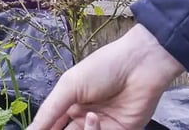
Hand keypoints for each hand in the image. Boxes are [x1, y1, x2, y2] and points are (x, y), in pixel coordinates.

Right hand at [28, 25, 183, 129]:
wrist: (140, 65)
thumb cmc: (102, 68)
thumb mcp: (70, 85)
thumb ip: (49, 111)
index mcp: (69, 104)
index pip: (50, 125)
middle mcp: (83, 118)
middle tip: (68, 127)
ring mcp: (102, 127)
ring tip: (88, 117)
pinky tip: (95, 118)